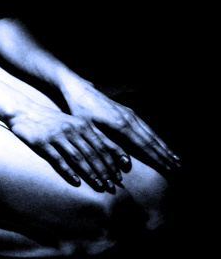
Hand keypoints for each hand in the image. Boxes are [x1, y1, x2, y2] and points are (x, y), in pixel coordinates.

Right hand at [8, 102, 126, 190]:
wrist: (25, 112)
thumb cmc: (52, 120)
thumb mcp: (72, 123)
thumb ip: (88, 134)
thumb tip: (106, 152)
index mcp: (81, 124)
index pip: (102, 144)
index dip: (112, 161)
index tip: (120, 175)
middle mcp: (72, 129)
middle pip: (92, 153)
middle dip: (104, 171)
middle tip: (113, 186)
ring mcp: (57, 136)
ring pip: (78, 157)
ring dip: (90, 173)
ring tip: (99, 186)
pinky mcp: (43, 143)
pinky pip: (59, 160)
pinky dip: (69, 172)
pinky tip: (77, 182)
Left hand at [62, 80, 180, 174]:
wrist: (78, 89)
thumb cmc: (80, 111)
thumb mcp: (89, 131)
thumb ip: (107, 147)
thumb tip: (127, 164)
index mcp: (121, 125)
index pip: (145, 146)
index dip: (158, 159)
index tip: (171, 170)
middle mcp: (130, 119)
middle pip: (152, 140)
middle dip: (166, 155)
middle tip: (179, 168)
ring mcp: (130, 113)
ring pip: (151, 132)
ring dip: (163, 146)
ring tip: (175, 158)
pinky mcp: (127, 111)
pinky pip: (145, 126)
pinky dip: (155, 136)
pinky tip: (159, 142)